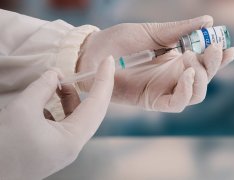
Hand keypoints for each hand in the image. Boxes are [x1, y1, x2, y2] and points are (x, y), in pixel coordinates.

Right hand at [0, 57, 114, 178]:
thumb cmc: (3, 148)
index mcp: (73, 139)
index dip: (104, 80)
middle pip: (91, 111)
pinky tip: (45, 101)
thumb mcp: (23, 110)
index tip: (109, 61)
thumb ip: (43, 88)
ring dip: (70, 98)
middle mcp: (73, 146)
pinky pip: (63, 124)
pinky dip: (58, 109)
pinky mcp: (53, 149)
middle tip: (97, 67)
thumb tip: (55, 74)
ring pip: (76, 117)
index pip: (97, 104)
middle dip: (92, 88)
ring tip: (58, 83)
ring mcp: (64, 149)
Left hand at [77, 16, 233, 111]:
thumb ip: (180, 30)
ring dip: (201, 79)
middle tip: (211, 49)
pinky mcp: (153, 101)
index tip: (230, 47)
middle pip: (205, 79)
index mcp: (177, 59)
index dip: (220, 58)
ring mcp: (165, 89)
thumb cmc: (120, 41)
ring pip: (196, 94)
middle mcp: (174, 76)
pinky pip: (177, 103)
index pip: (205, 62)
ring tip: (193, 61)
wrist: (94, 53)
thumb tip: (208, 20)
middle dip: (213, 66)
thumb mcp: (153, 32)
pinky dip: (186, 91)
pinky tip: (187, 74)